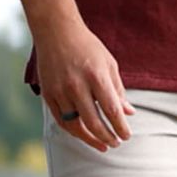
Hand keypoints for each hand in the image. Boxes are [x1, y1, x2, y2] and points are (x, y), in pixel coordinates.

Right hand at [37, 21, 133, 151]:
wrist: (56, 31)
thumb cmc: (87, 47)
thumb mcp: (108, 64)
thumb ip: (118, 90)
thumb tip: (128, 113)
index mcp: (96, 76)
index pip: (111, 110)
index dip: (120, 127)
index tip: (126, 136)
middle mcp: (76, 85)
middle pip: (94, 122)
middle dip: (107, 137)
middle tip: (116, 143)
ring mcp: (60, 91)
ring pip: (75, 125)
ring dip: (91, 139)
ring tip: (102, 145)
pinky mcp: (47, 94)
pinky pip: (61, 120)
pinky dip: (73, 131)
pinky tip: (84, 135)